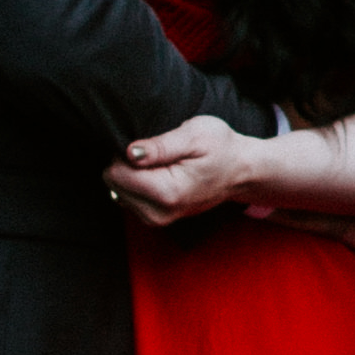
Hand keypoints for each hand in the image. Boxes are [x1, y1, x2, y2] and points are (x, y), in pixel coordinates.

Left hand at [107, 115, 268, 230]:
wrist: (241, 172)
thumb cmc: (221, 148)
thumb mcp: (194, 135)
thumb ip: (160, 146)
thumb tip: (130, 153)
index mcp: (167, 192)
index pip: (116, 173)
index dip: (126, 152)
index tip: (150, 145)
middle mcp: (158, 213)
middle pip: (113, 182)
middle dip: (127, 163)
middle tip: (157, 152)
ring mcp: (156, 219)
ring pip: (117, 190)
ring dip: (133, 173)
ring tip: (161, 162)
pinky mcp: (155, 218)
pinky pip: (127, 197)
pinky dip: (137, 183)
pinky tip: (158, 173)